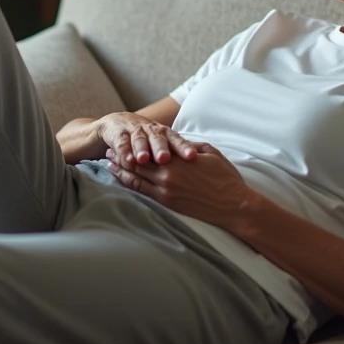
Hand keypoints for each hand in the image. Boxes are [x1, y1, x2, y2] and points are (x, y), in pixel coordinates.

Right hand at [95, 112, 197, 169]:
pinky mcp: (117, 134)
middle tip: (165, 159)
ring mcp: (133, 130)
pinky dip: (124, 152)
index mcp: (164, 133)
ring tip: (143, 160)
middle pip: (158, 138)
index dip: (183, 147)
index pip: (176, 140)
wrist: (113, 125)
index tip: (192, 157)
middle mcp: (150, 129)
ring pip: (139, 139)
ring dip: (142, 149)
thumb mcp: (161, 141)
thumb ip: (177, 148)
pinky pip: (121, 143)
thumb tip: (203, 157)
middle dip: (162, 148)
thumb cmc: (144, 138)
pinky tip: (127, 161)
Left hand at [107, 142, 253, 227]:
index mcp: (178, 159)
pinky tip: (122, 181)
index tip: (124, 139)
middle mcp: (169, 173)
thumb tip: (178, 141)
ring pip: (137, 178)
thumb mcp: (210, 152)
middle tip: (109, 150)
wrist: (234, 205)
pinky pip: (143, 193)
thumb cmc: (226, 178)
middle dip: (122, 156)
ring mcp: (166, 189)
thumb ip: (191, 145)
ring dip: (121, 170)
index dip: (135, 144)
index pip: (150, 148)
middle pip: (138, 162)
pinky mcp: (168, 203)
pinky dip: (130, 185)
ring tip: (109, 164)